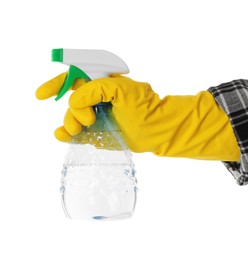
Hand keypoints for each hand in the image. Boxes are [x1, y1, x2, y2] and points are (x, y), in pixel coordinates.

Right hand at [36, 73, 239, 160]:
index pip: (74, 80)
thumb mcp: (123, 90)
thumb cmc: (144, 108)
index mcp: (102, 85)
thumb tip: (74, 101)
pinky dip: (66, 134)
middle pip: (70, 101)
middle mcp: (96, 100)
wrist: (157, 130)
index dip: (57, 85)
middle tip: (89, 119)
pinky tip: (63, 135)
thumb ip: (97, 88)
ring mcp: (95, 117)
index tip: (42, 95)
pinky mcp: (96, 134)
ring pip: (71, 118)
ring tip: (81, 129)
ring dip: (70, 123)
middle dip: (73, 110)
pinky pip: (75, 134)